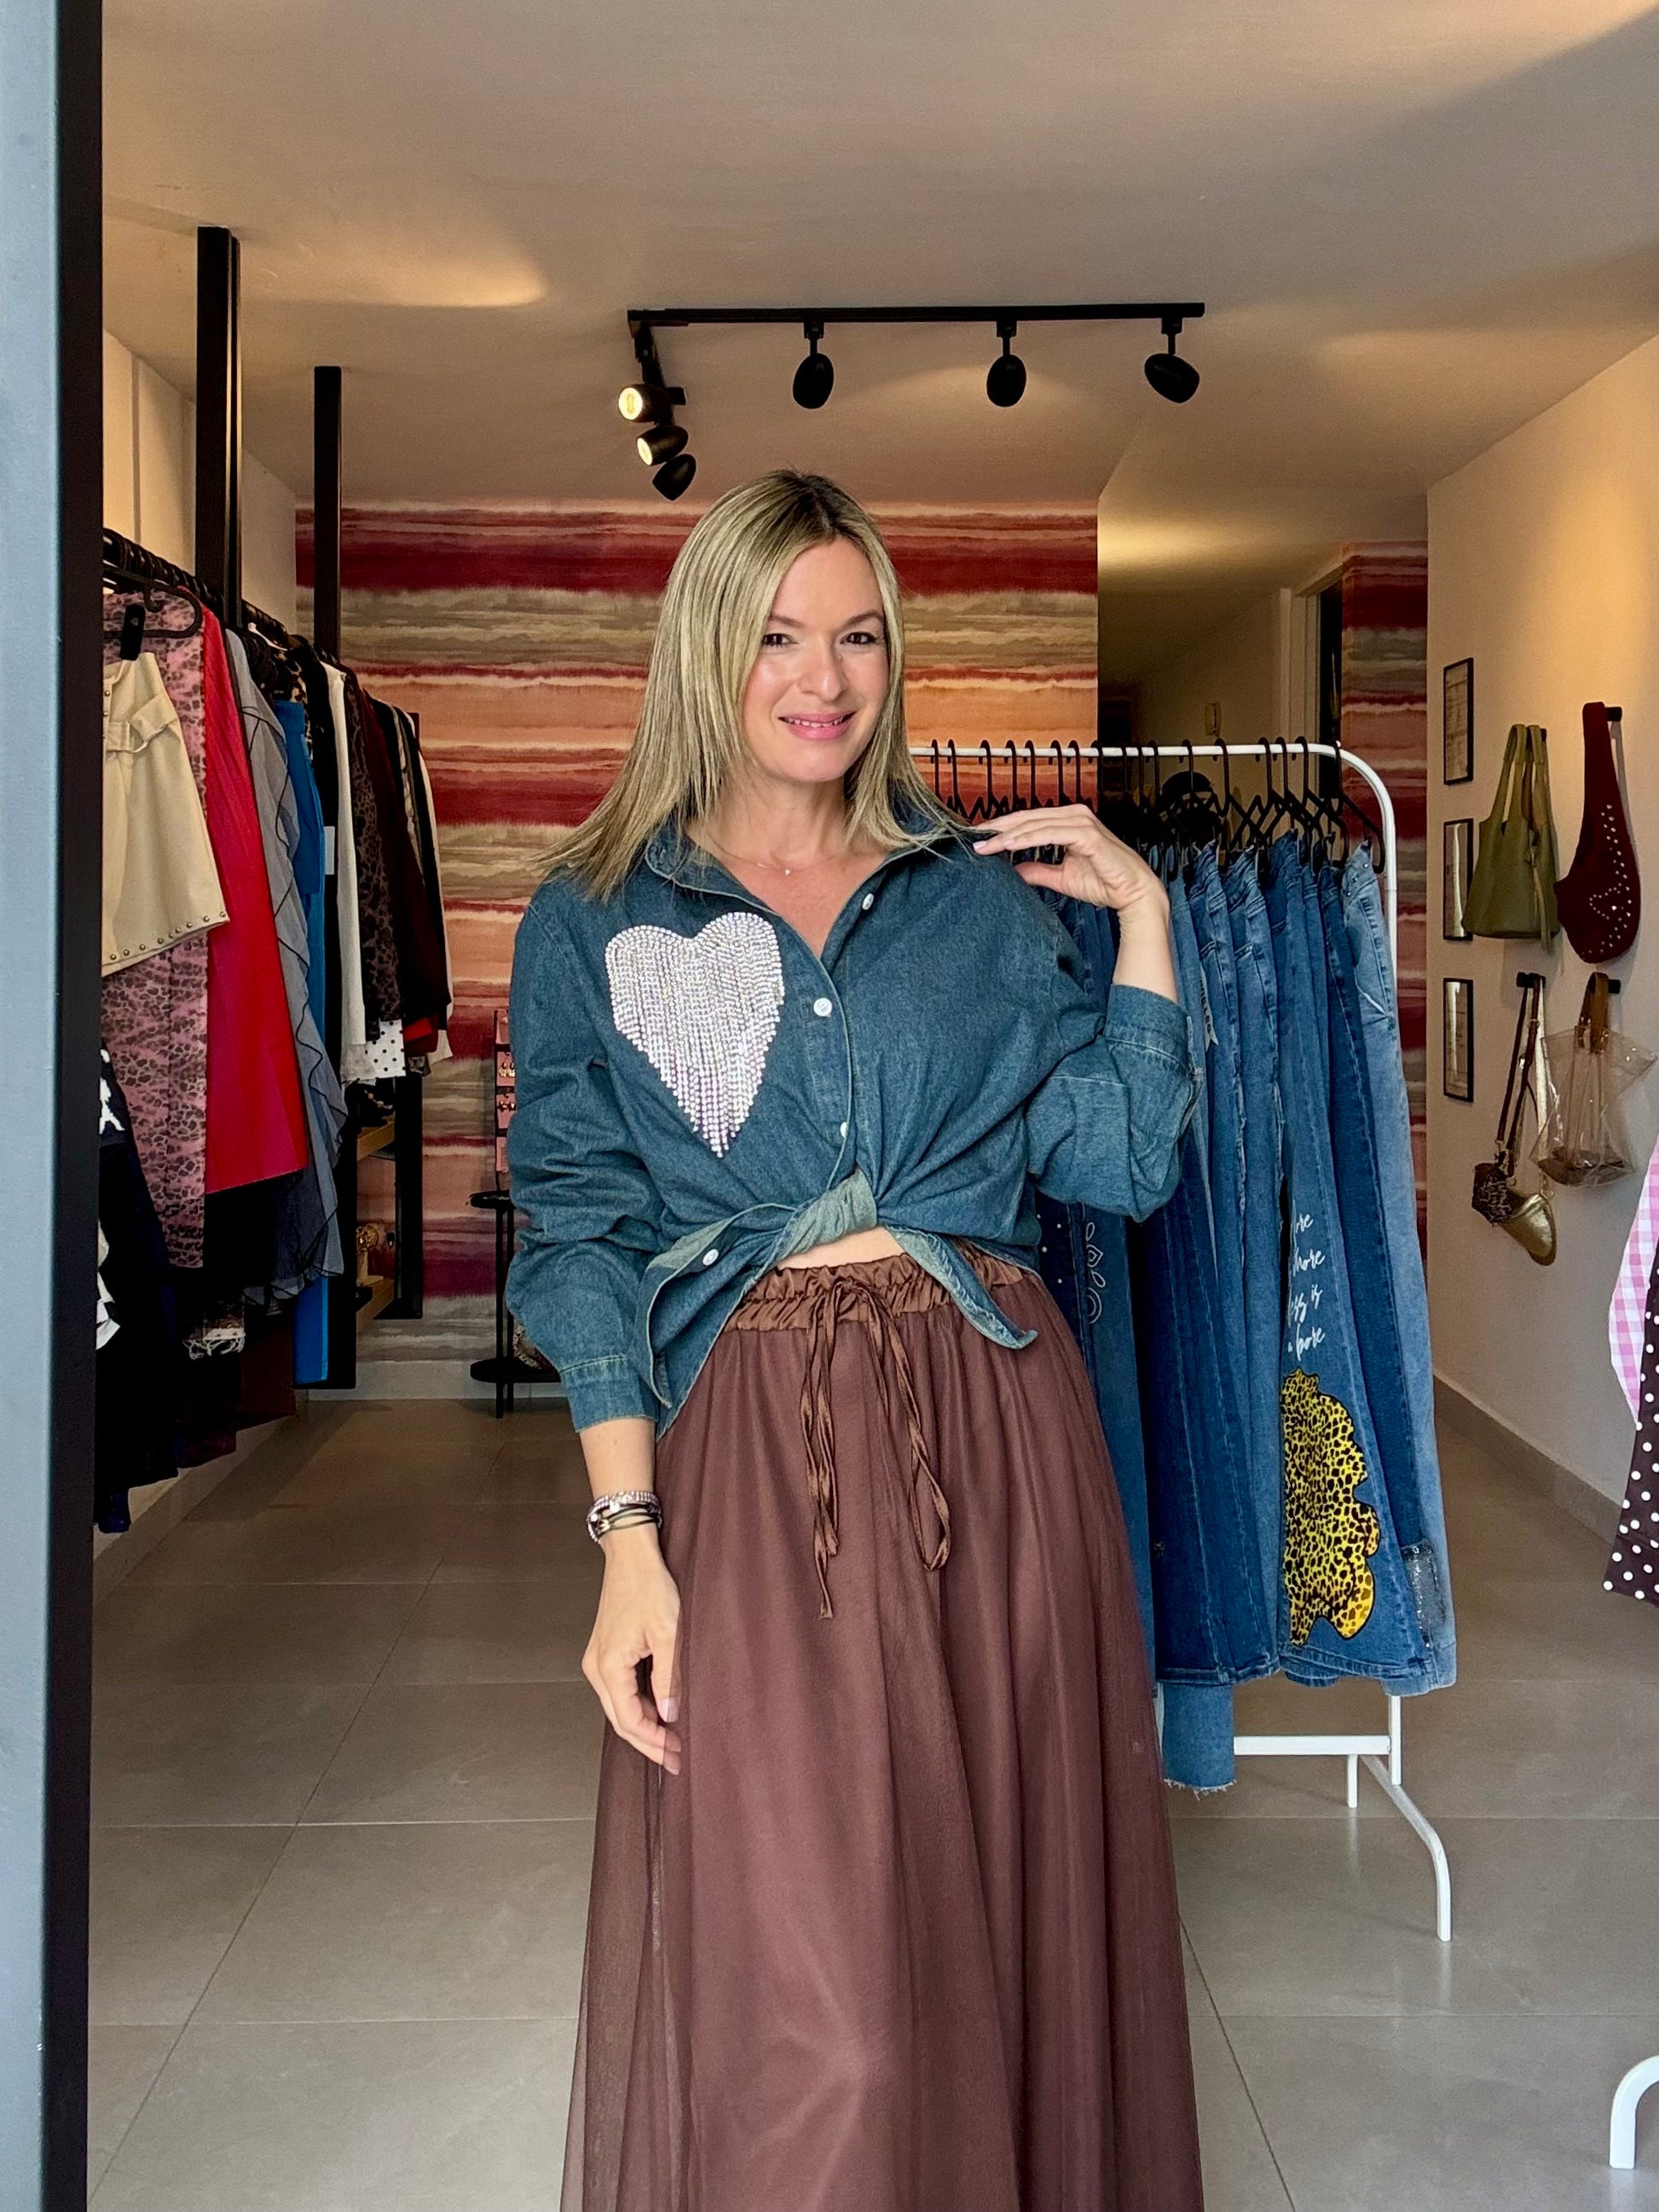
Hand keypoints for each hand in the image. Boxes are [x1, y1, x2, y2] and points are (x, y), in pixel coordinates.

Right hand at [583, 1524, 681, 1773]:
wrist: (631, 1555)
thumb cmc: (649, 1587)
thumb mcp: (669, 1633)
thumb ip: (669, 1678)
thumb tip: (671, 1716)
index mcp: (608, 1667)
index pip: (630, 1721)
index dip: (654, 1742)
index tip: (678, 1755)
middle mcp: (596, 1668)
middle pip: (621, 1719)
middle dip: (649, 1741)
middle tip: (677, 1758)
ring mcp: (598, 1660)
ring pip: (621, 1706)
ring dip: (646, 1723)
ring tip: (674, 1738)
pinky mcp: (606, 1652)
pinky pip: (621, 1689)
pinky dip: (640, 1704)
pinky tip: (661, 1709)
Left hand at [972, 805, 1167, 921]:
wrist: (1132, 893)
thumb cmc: (1105, 882)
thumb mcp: (1061, 877)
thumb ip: (1037, 870)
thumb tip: (1013, 871)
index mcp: (1068, 822)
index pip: (1028, 820)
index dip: (1002, 829)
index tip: (980, 839)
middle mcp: (1074, 816)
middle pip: (1027, 817)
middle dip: (998, 828)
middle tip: (974, 838)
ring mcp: (1081, 822)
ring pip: (1035, 824)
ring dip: (1008, 835)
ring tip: (986, 845)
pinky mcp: (1087, 834)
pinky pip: (1050, 833)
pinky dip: (1027, 839)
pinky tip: (1008, 846)